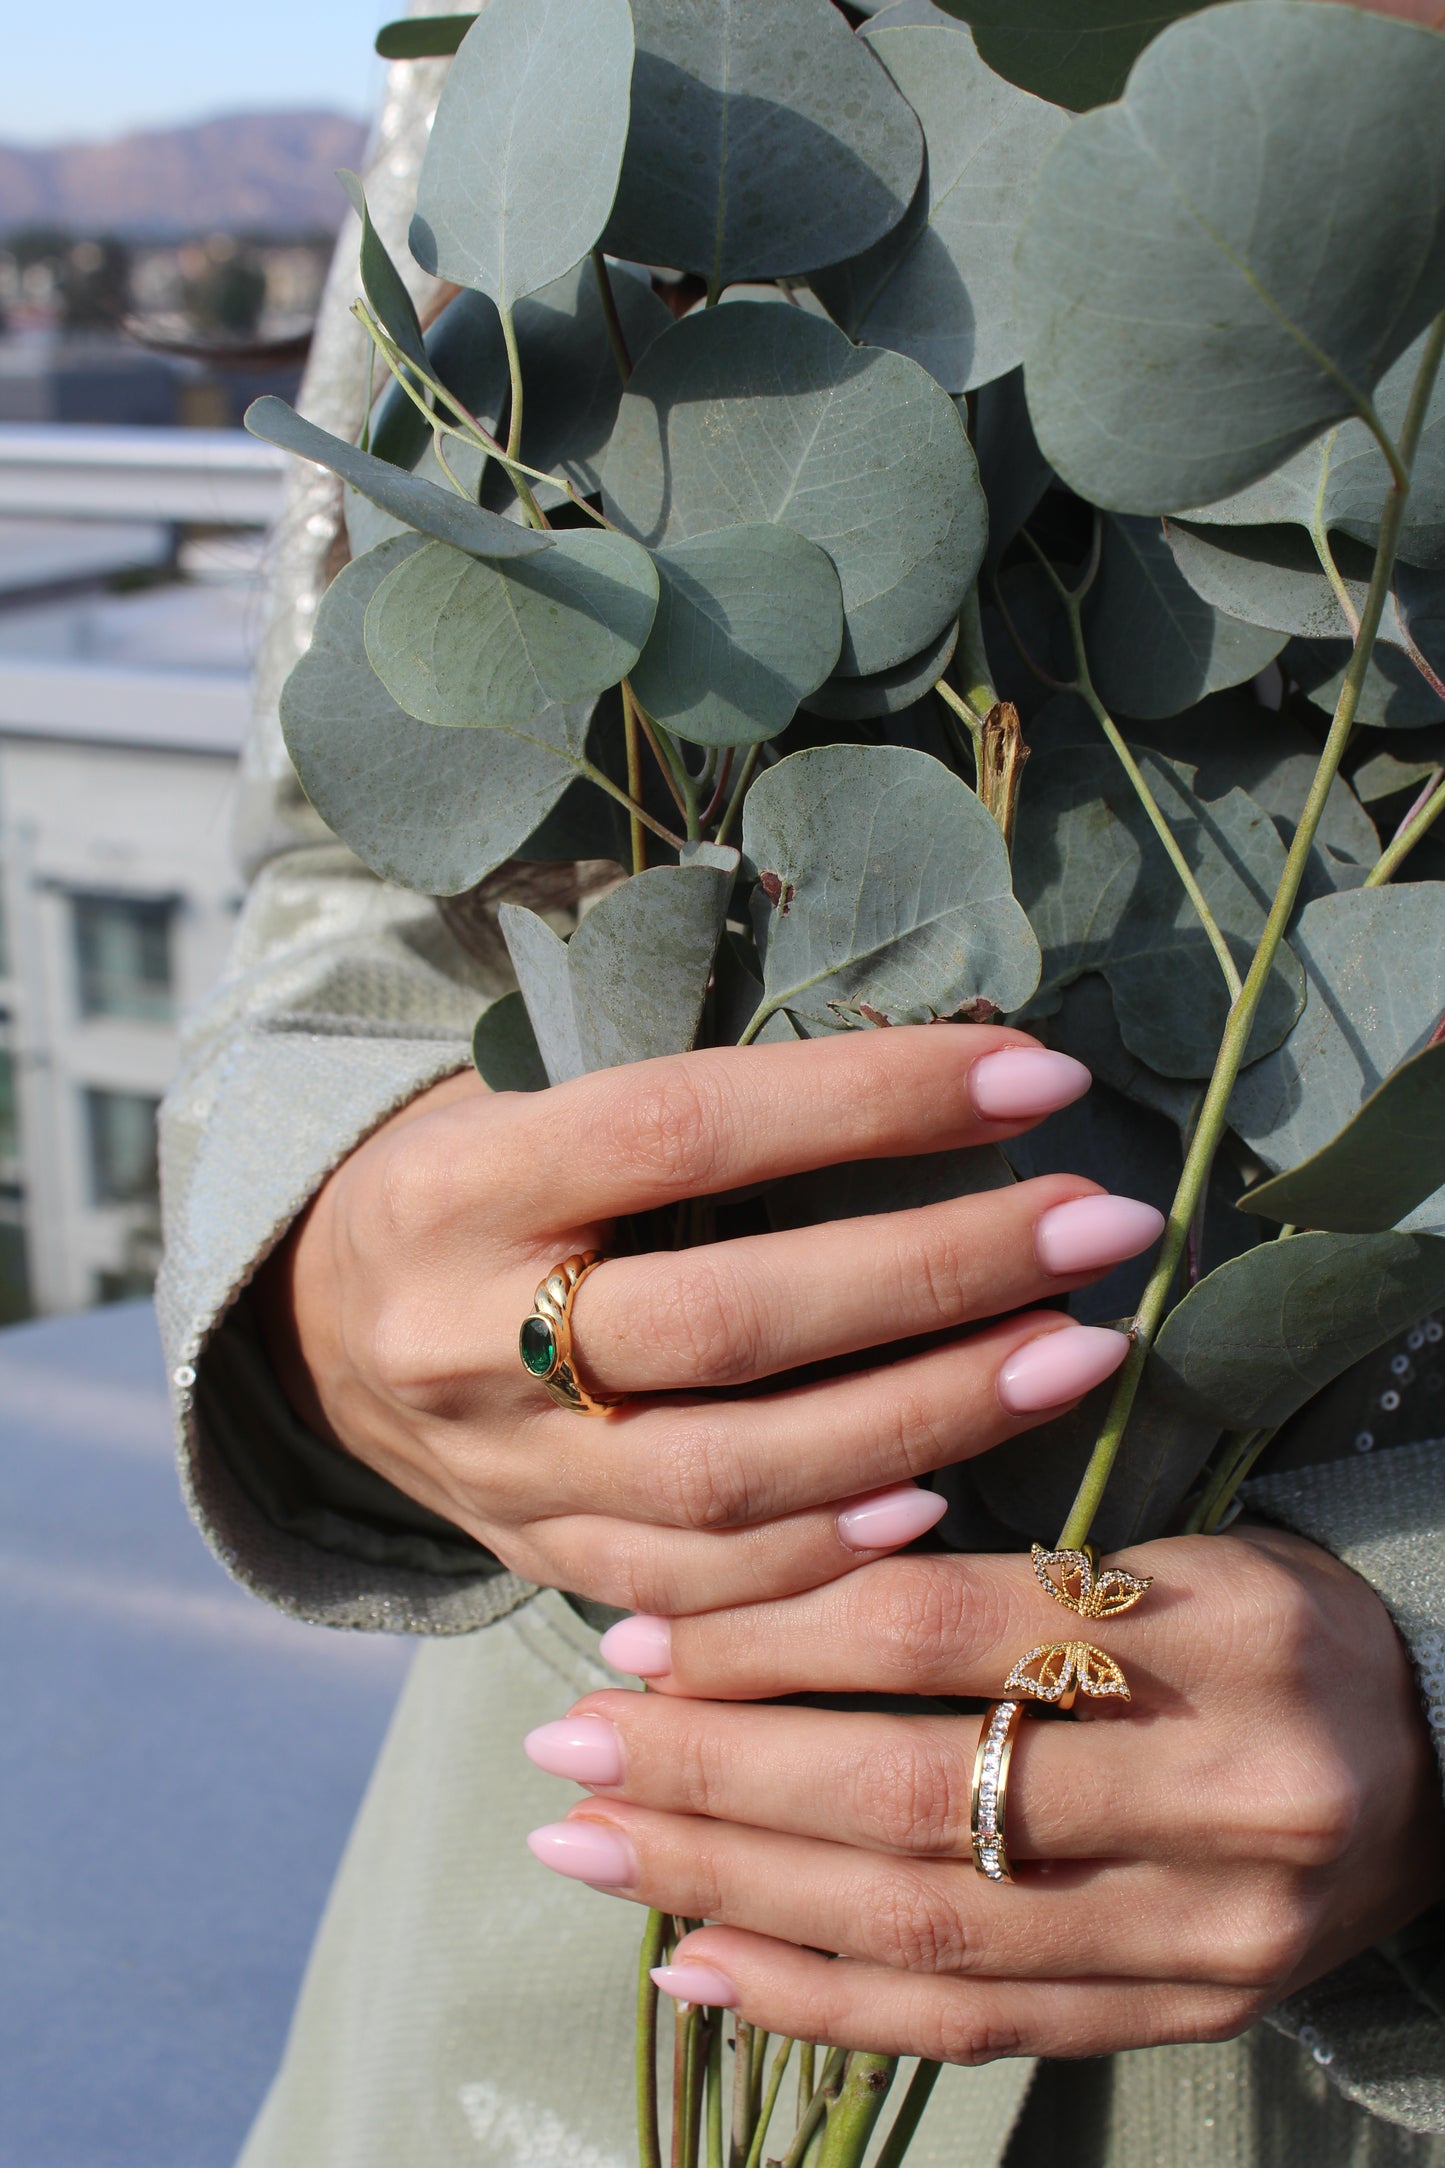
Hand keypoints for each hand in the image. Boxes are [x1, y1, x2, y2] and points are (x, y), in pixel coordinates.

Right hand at [255, 1026, 1164, 1612]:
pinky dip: (830, 1549)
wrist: (319, 1336)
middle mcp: (466, 1334)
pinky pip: (697, 1584)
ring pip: (732, 1474)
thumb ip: (688, 1096)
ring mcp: (499, 1471)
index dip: (868, 1101)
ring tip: (1082, 1352)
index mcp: (462, 1181)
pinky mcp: (537, 1558)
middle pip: (729, 1318)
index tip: (1035, 1073)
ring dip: (930, 1415)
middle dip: (937, 1271)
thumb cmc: (476, 1182)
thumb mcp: (529, 1097)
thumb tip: (944, 1063)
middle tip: (1103, 1224)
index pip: (684, 1129)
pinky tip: (948, 1494)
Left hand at [523, 1527, 1444, 2061]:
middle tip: (571, 1748)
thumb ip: (999, 1571)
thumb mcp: (1170, 1545)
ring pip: (928, 1927)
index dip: (776, 1628)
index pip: (945, 1630)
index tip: (642, 1626)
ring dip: (734, 1891)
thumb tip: (777, 1568)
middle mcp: (1226, 1792)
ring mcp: (1210, 1932)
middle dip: (717, 1774)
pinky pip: (976, 2028)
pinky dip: (821, 2003)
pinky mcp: (1185, 2015)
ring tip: (591, 1850)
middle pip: (918, 1794)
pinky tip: (699, 1964)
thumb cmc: (1268, 1620)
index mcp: (1222, 1627)